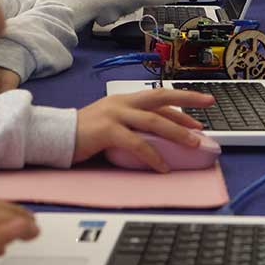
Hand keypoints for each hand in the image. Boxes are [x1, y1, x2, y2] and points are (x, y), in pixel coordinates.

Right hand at [73, 89, 215, 171]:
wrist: (55, 136)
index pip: (157, 97)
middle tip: (209, 103)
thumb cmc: (83, 134)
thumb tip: (157, 136)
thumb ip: (131, 124)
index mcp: (123, 99)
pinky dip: (153, 156)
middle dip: (187, 100)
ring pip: (153, 121)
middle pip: (160, 97)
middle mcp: (121, 103)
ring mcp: (114, 115)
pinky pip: (137, 144)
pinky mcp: (107, 131)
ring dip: (177, 132)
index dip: (181, 102)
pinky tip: (163, 167)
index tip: (200, 107)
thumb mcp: (110, 122)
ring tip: (194, 144)